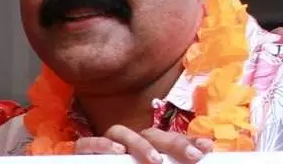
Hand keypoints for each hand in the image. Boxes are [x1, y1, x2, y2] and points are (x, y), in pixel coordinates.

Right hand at [74, 125, 213, 163]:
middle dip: (172, 142)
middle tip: (192, 156)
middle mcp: (126, 145)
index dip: (185, 142)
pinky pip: (88, 143)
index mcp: (145, 151)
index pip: (166, 142)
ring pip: (120, 131)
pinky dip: (102, 144)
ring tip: (156, 160)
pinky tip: (117, 151)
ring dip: (139, 143)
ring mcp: (106, 146)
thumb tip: (196, 156)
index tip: (206, 148)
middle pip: (148, 133)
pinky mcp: (84, 151)